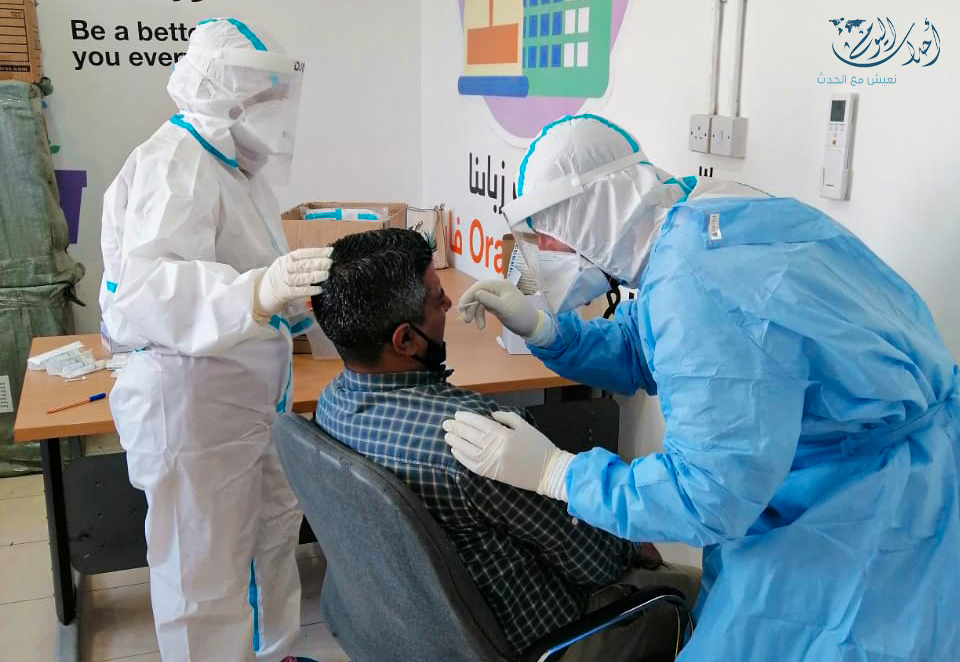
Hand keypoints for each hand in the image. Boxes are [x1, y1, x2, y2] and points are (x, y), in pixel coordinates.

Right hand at [255, 247, 331, 319]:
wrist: (258, 295)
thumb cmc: (277, 281)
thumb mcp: (285, 268)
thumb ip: (300, 265)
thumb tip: (322, 262)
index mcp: (285, 259)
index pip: (303, 253)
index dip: (317, 251)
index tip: (330, 251)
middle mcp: (284, 268)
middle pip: (303, 264)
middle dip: (318, 263)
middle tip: (331, 263)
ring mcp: (283, 280)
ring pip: (302, 277)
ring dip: (316, 275)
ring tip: (327, 274)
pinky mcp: (284, 293)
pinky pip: (299, 291)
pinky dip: (310, 290)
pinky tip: (319, 289)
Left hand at [443, 410, 572, 498]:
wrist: (548, 471)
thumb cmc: (539, 446)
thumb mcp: (525, 426)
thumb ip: (506, 418)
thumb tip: (489, 416)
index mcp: (503, 434)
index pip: (478, 423)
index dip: (466, 418)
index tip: (457, 414)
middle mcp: (494, 448)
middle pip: (470, 435)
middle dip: (456, 428)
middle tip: (446, 423)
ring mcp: (491, 462)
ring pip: (467, 450)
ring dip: (455, 441)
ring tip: (447, 435)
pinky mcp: (491, 474)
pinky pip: (471, 465)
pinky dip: (461, 457)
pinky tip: (455, 450)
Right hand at [459, 279, 543, 337]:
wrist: (532, 327)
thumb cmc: (520, 317)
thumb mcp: (504, 309)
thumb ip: (489, 300)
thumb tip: (475, 293)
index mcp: (500, 285)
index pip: (479, 286)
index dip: (468, 296)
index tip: (461, 308)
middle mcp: (498, 288)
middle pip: (477, 293)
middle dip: (470, 306)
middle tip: (465, 320)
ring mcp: (497, 296)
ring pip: (479, 302)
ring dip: (474, 313)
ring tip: (475, 325)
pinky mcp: (496, 304)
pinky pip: (483, 307)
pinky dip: (480, 316)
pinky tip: (481, 326)